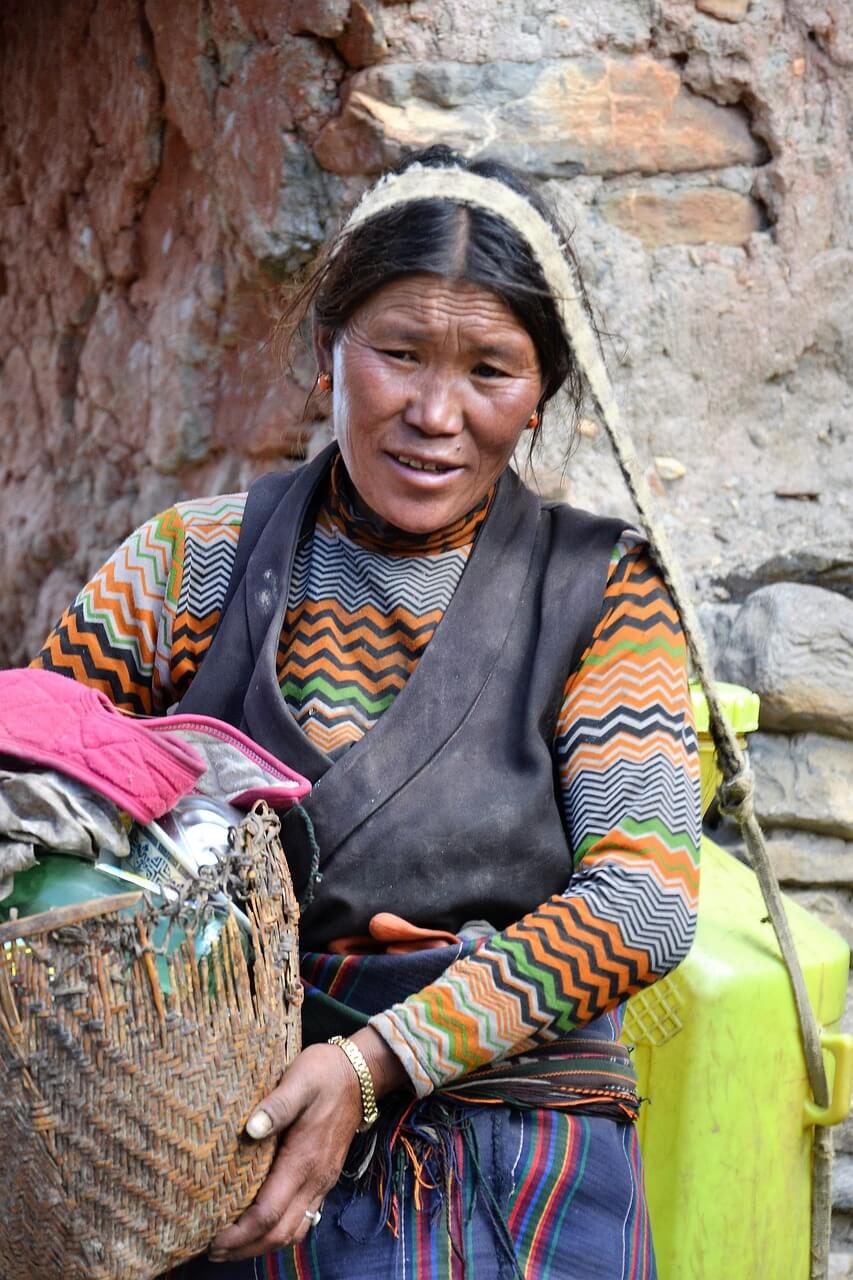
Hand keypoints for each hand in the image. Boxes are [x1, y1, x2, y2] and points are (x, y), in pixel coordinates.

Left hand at [208, 1027, 406, 1261]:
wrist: (361, 1074)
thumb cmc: (324, 1074)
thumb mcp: (298, 1081)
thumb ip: (276, 1105)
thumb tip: (251, 1128)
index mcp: (303, 1160)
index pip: (267, 1214)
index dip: (238, 1233)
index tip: (211, 1238)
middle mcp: (314, 1180)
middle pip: (279, 1234)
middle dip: (244, 1248)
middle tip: (211, 1250)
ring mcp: (321, 1182)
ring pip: (292, 1232)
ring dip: (261, 1246)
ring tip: (231, 1245)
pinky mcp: (324, 1179)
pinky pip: (302, 1220)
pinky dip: (278, 1233)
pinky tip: (259, 1226)